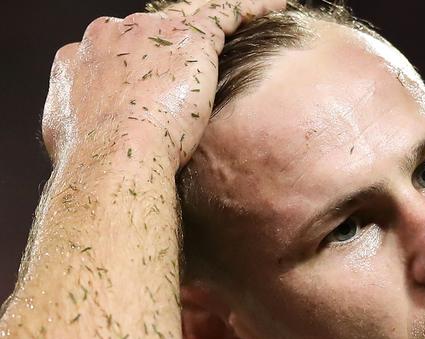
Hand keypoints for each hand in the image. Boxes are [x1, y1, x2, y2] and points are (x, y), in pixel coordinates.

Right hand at [42, 0, 285, 171]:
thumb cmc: (94, 158)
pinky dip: (251, 8)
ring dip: (209, 25)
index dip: (133, 67)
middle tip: (189, 69)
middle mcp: (112, 35)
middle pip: (148, 32)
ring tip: (237, 26)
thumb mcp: (69, 135)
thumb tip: (91, 127)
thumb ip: (81, 121)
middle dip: (167, 47)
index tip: (148, 87)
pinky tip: (274, 6)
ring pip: (187, 19)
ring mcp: (151, 33)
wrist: (115, 153)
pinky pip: (227, 12)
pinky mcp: (191, 39)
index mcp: (81, 57)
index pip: (114, 51)